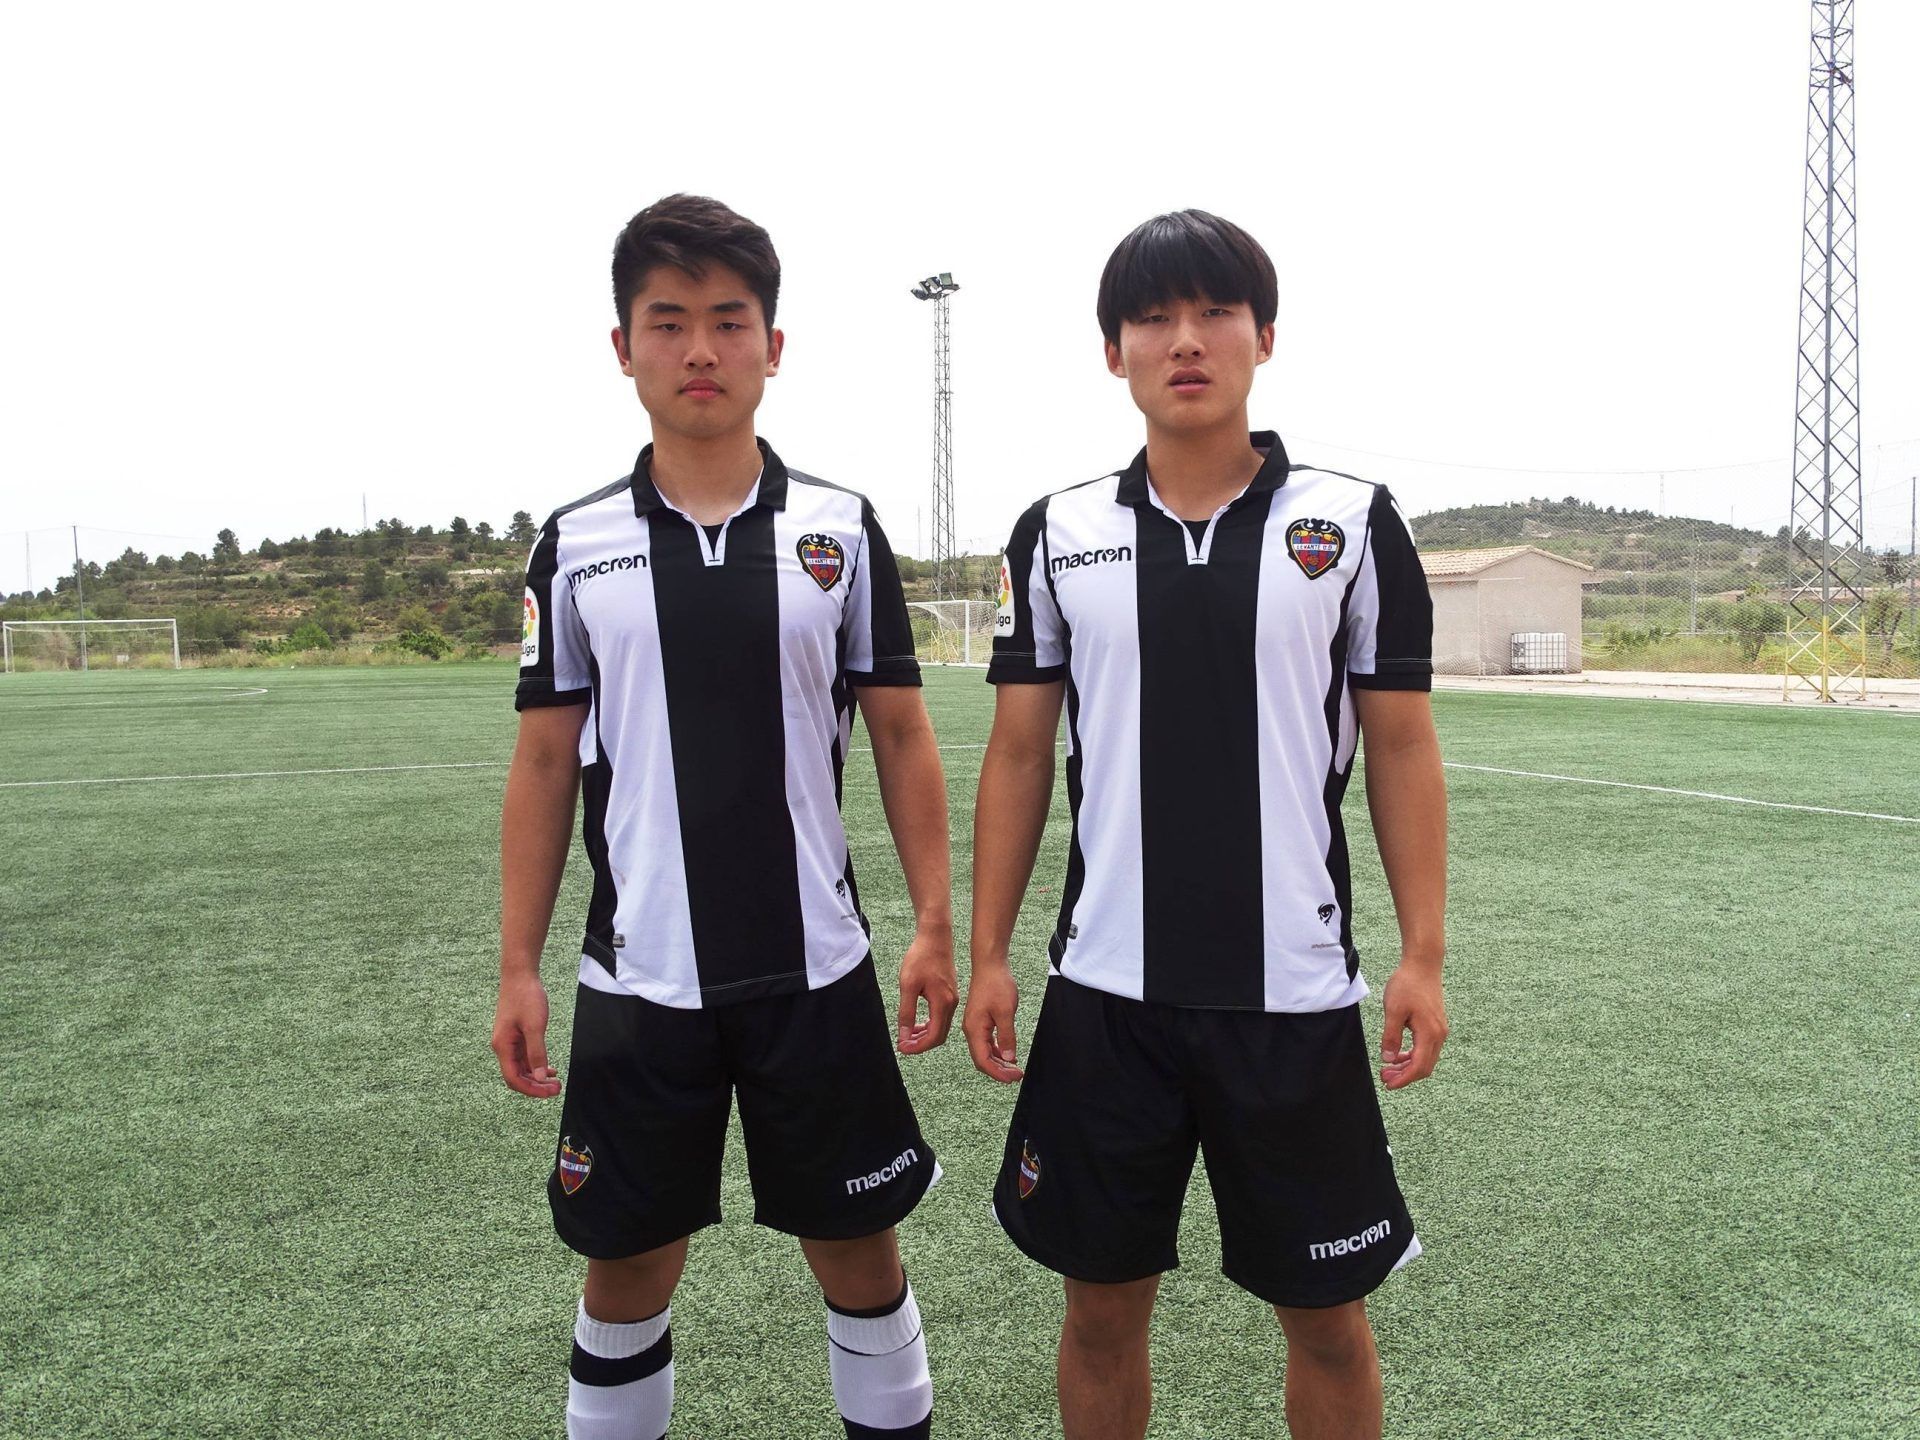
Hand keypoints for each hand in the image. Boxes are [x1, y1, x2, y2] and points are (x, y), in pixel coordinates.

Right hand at [492, 972, 561, 1096]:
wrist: (520, 975)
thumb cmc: (526, 997)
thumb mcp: (535, 1026)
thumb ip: (537, 1053)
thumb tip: (538, 1077)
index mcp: (503, 1046)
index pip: (513, 1078)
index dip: (531, 1089)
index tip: (550, 1092)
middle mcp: (503, 1047)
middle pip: (516, 1076)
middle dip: (535, 1086)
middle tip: (557, 1089)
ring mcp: (509, 1042)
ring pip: (521, 1068)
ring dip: (537, 1077)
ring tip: (555, 1082)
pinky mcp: (516, 1036)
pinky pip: (525, 1058)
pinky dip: (536, 1066)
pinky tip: (550, 1069)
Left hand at [896, 924, 958, 1054]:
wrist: (935, 937)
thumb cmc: (921, 957)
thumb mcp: (908, 985)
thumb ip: (906, 1012)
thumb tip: (904, 1035)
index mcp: (943, 1003)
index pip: (933, 1037)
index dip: (917, 1047)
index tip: (902, 1048)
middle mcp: (951, 1004)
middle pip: (939, 1036)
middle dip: (921, 1044)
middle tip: (903, 1045)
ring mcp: (952, 999)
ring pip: (940, 1027)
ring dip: (925, 1035)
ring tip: (907, 1036)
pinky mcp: (949, 994)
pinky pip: (941, 1017)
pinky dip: (929, 1025)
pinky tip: (916, 1023)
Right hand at [962, 961, 1023, 1081]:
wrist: (990, 965)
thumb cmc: (996, 984)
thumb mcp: (1006, 1012)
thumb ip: (1007, 1036)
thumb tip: (1009, 1058)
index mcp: (974, 1029)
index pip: (983, 1061)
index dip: (998, 1073)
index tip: (1013, 1078)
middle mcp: (971, 1030)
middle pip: (982, 1059)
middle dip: (999, 1071)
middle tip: (1017, 1076)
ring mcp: (975, 1025)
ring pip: (984, 1052)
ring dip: (999, 1062)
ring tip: (1014, 1068)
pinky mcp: (980, 1021)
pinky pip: (986, 1042)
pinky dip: (997, 1051)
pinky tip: (1008, 1053)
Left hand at [1379, 961, 1447, 1089]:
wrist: (1423, 965)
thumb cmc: (1407, 984)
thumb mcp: (1393, 1010)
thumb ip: (1391, 1037)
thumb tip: (1388, 1059)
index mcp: (1430, 1034)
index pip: (1419, 1067)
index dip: (1403, 1079)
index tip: (1388, 1084)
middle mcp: (1439, 1035)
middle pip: (1425, 1067)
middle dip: (1405, 1076)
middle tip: (1384, 1077)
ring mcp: (1439, 1030)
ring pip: (1426, 1058)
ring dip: (1408, 1066)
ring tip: (1388, 1068)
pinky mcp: (1436, 1025)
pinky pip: (1426, 1048)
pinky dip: (1413, 1055)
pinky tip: (1398, 1054)